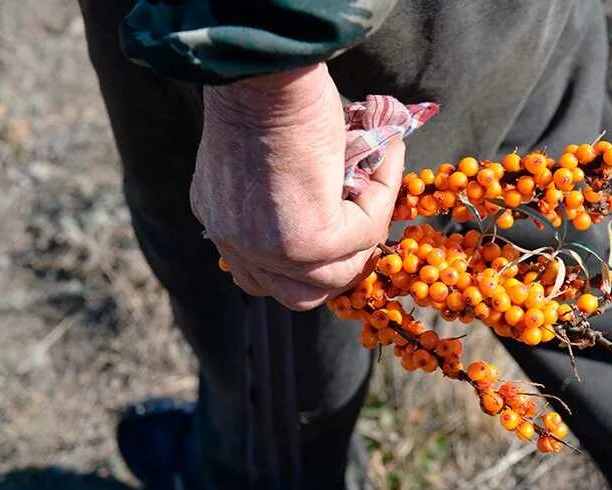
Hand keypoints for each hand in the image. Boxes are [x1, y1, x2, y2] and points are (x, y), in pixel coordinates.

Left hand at [191, 63, 404, 310]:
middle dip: (339, 266)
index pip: (262, 277)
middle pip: (297, 295)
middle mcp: (237, 243)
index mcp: (223, 223)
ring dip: (367, 235)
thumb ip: (290, 193)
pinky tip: (388, 152)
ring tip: (378, 187)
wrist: (268, 71)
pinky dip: (384, 192)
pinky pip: (365, 234)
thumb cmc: (269, 91)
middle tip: (365, 227)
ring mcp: (271, 249)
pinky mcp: (308, 241)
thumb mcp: (271, 155)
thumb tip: (346, 201)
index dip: (307, 264)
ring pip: (337, 277)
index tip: (340, 228)